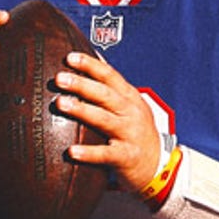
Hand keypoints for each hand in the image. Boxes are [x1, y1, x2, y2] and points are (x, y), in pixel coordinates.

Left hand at [56, 52, 163, 191]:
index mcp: (129, 97)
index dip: (90, 65)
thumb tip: (95, 55)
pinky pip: (106, 154)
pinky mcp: (126, 157)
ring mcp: (129, 134)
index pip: (109, 75)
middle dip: (82, 84)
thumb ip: (112, 83)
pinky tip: (71, 151)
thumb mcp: (130, 103)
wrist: (158, 164)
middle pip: (105, 94)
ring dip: (82, 110)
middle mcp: (131, 112)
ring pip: (104, 119)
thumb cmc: (136, 130)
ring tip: (61, 103)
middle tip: (60, 78)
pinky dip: (89, 153)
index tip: (69, 57)